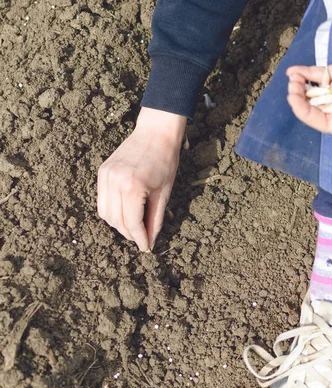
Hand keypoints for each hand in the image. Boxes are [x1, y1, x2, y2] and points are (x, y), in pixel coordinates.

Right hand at [97, 107, 185, 250]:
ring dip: (118, 224)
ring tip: (134, 226)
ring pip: (105, 213)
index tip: (146, 247)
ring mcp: (105, 176)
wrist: (155, 132)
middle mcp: (114, 181)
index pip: (132, 223)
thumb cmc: (166, 161)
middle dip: (129, 233)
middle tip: (142, 238)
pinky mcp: (102, 172)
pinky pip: (101, 200)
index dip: (140, 238)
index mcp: (133, 187)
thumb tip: (149, 241)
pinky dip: (111, 211)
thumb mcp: (165, 193)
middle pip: (116, 221)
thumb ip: (155, 219)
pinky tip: (125, 212)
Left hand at [286, 6, 331, 133]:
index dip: (309, 115)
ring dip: (306, 87)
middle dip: (304, 100)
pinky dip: (313, 73)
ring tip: (292, 77)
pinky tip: (297, 70)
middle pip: (323, 109)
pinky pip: (328, 75)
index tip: (294, 100)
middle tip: (290, 87)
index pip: (329, 123)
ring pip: (324, 92)